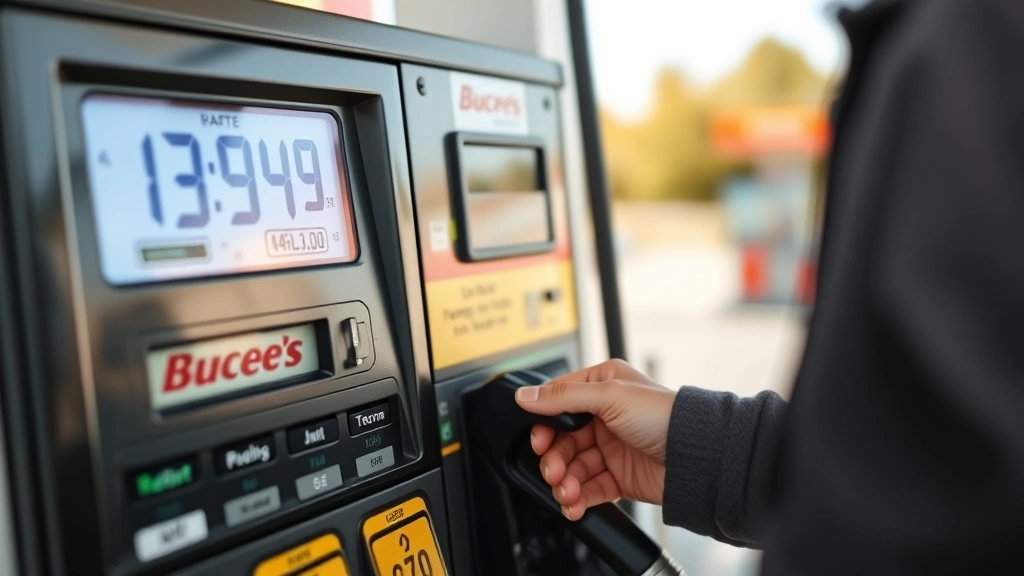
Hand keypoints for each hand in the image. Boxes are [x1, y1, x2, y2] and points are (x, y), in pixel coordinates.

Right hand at [514, 359, 674, 519]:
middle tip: (553, 470)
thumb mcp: (609, 395)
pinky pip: (588, 488)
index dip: (544, 423)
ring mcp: (611, 447)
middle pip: (562, 440)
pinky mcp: (618, 476)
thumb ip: (563, 397)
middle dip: (555, 458)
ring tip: (567, 492)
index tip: (538, 440)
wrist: (697, 456)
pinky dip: (578, 497)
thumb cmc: (663, 415)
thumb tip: (525, 395)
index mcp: (602, 387)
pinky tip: (574, 503)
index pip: (558, 403)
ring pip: (573, 467)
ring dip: (565, 481)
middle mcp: (604, 416)